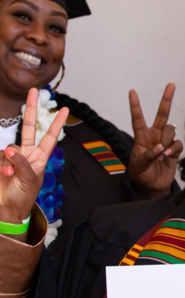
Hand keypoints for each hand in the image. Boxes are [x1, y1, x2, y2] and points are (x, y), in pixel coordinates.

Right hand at [0, 89, 68, 231]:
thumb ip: (22, 163)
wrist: (6, 207)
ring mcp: (12, 155)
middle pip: (29, 127)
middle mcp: (27, 153)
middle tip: (34, 91)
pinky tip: (4, 174)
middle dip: (31, 109)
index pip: (50, 136)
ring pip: (10, 146)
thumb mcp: (30, 179)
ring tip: (10, 175)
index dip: (56, 123)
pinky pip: (0, 155)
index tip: (65, 108)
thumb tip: (12, 149)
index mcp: (40, 157)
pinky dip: (2, 164)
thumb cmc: (24, 195)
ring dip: (9, 161)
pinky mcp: (0, 160)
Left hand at [128, 83, 182, 197]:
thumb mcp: (138, 165)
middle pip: (162, 114)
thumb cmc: (141, 174)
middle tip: (171, 84)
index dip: (135, 105)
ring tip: (162, 153)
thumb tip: (161, 147)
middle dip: (167, 99)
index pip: (138, 118)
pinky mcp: (174, 150)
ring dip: (167, 140)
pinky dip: (173, 149)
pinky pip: (177, 144)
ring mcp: (165, 142)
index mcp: (141, 137)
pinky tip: (168, 156)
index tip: (132, 92)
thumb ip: (148, 155)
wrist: (152, 187)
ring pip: (171, 130)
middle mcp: (154, 136)